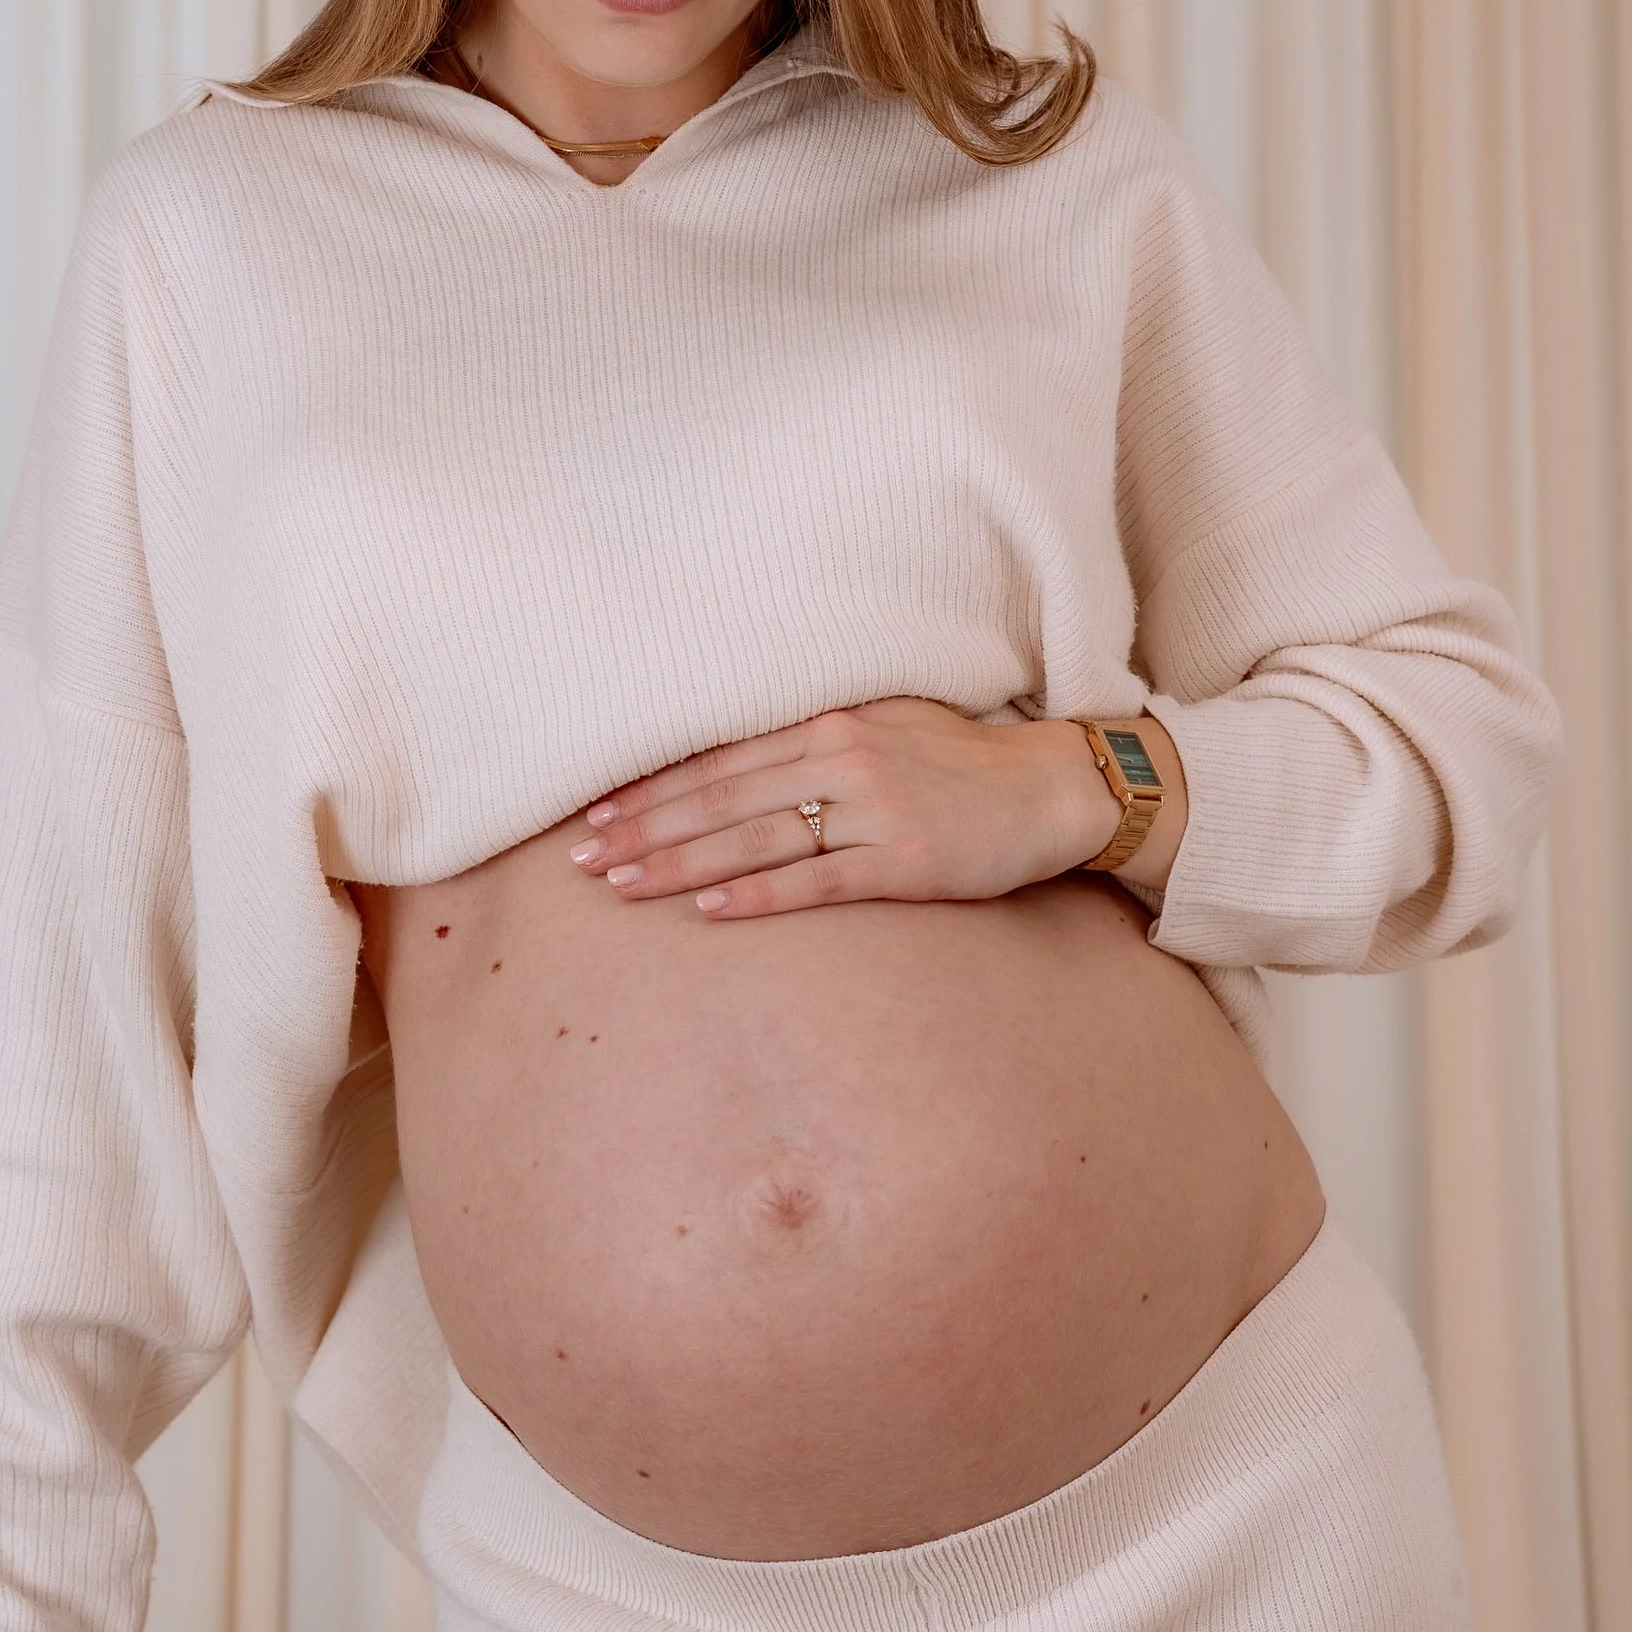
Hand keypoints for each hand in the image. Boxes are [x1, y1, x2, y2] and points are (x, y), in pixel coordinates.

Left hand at [567, 698, 1185, 916]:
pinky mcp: (904, 861)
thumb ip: (811, 738)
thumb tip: (731, 760)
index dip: (651, 787)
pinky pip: (817, 881)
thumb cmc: (959, 762)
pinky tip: (708, 908)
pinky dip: (758, 893)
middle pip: (721, 798)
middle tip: (580, 860)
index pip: (718, 758)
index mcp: (830, 724)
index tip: (594, 811)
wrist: (1051, 787)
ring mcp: (873, 811)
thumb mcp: (881, 727)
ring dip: (678, 863)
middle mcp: (842, 760)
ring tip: (620, 886)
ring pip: (754, 838)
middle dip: (644, 830)